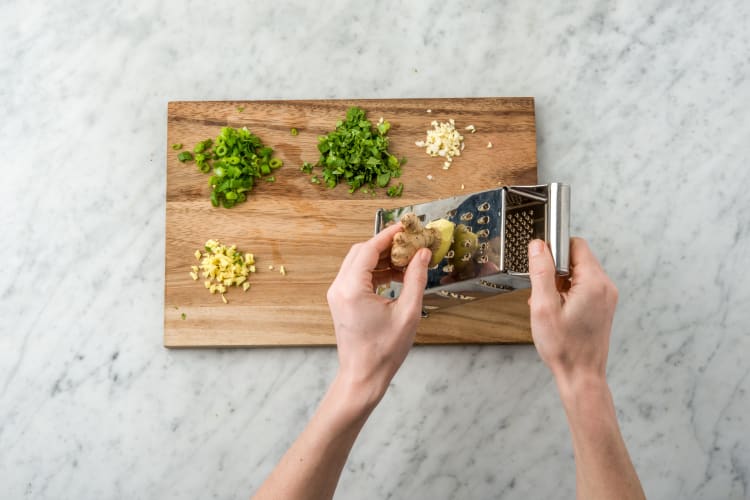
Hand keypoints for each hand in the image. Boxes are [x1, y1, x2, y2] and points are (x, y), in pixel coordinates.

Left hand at [327, 223, 430, 406]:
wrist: (363, 376)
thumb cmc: (384, 351)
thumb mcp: (408, 313)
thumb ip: (416, 279)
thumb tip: (423, 254)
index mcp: (352, 289)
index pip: (368, 248)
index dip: (389, 234)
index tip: (407, 226)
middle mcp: (339, 287)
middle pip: (361, 252)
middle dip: (386, 244)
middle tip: (410, 242)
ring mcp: (337, 294)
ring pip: (358, 262)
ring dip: (382, 257)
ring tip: (407, 260)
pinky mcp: (341, 300)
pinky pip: (357, 275)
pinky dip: (376, 271)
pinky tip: (396, 275)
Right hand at [527, 237, 617, 383]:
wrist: (581, 376)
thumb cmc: (563, 347)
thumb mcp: (543, 307)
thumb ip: (541, 272)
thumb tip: (538, 246)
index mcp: (593, 282)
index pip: (576, 245)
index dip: (555, 250)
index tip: (541, 265)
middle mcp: (605, 286)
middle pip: (577, 258)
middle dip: (555, 269)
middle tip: (541, 291)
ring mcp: (606, 297)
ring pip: (579, 273)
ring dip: (559, 282)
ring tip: (548, 304)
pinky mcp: (603, 306)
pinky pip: (583, 286)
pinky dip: (567, 292)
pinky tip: (556, 310)